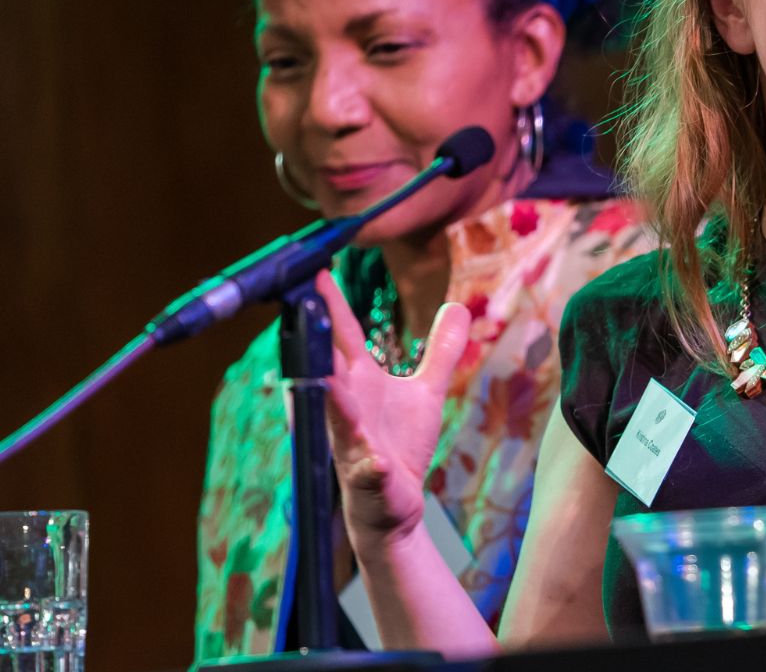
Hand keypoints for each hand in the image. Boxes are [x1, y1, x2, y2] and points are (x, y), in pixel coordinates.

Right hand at [317, 270, 470, 550]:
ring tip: (328, 379)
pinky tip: (376, 460)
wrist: (395, 507)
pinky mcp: (368, 479)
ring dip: (332, 400)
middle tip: (302, 306)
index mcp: (357, 382)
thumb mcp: (426, 392)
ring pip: (336, 418)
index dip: (329, 302)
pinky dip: (371, 465)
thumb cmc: (400, 444)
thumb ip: (440, 350)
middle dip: (315, 340)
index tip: (316, 266)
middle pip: (328, 366)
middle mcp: (346, 408)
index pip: (339, 334)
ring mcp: (353, 444)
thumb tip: (456, 305)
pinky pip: (368, 470)